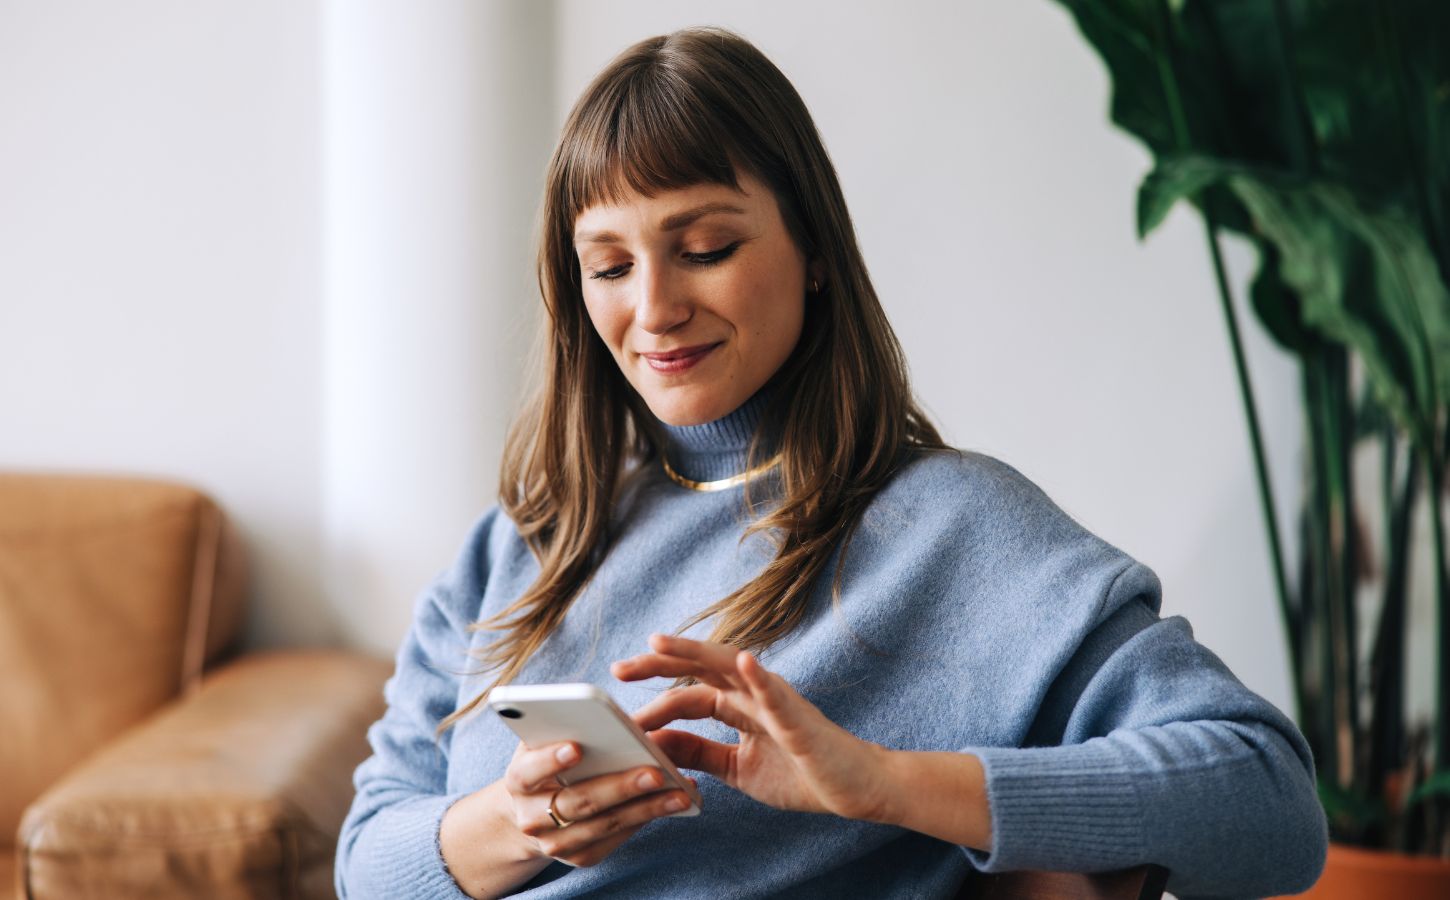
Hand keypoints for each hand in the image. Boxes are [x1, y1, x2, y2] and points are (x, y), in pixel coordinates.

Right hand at [496, 738, 694, 866]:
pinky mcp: (581, 856)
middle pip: (578, 801)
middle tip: (654, 772)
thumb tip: (608, 715)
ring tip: (678, 792)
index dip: (550, 760)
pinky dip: (645, 819)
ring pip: (604, 824)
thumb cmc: (548, 760)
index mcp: (519, 780)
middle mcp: (531, 817)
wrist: (536, 808)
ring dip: (645, 808)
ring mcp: (556, 842)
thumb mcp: (546, 739)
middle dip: (619, 786)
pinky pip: (616, 839)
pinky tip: (671, 804)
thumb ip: (564, 726)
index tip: (576, 747)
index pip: (529, 771)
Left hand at [611, 633, 892, 822]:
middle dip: (659, 664)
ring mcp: (776, 700)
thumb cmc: (802, 773)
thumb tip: (656, 744)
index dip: (653, 695)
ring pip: (731, 667)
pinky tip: (744, 661)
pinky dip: (760, 676)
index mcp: (738, 705)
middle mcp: (753, 693)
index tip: (617, 700)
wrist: (854, 789)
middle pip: (699, 668)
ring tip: (660, 643)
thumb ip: (700, 752)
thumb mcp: (737, 767)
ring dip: (695, 653)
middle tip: (618, 667)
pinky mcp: (799, 718)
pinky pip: (777, 693)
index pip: (687, 692)